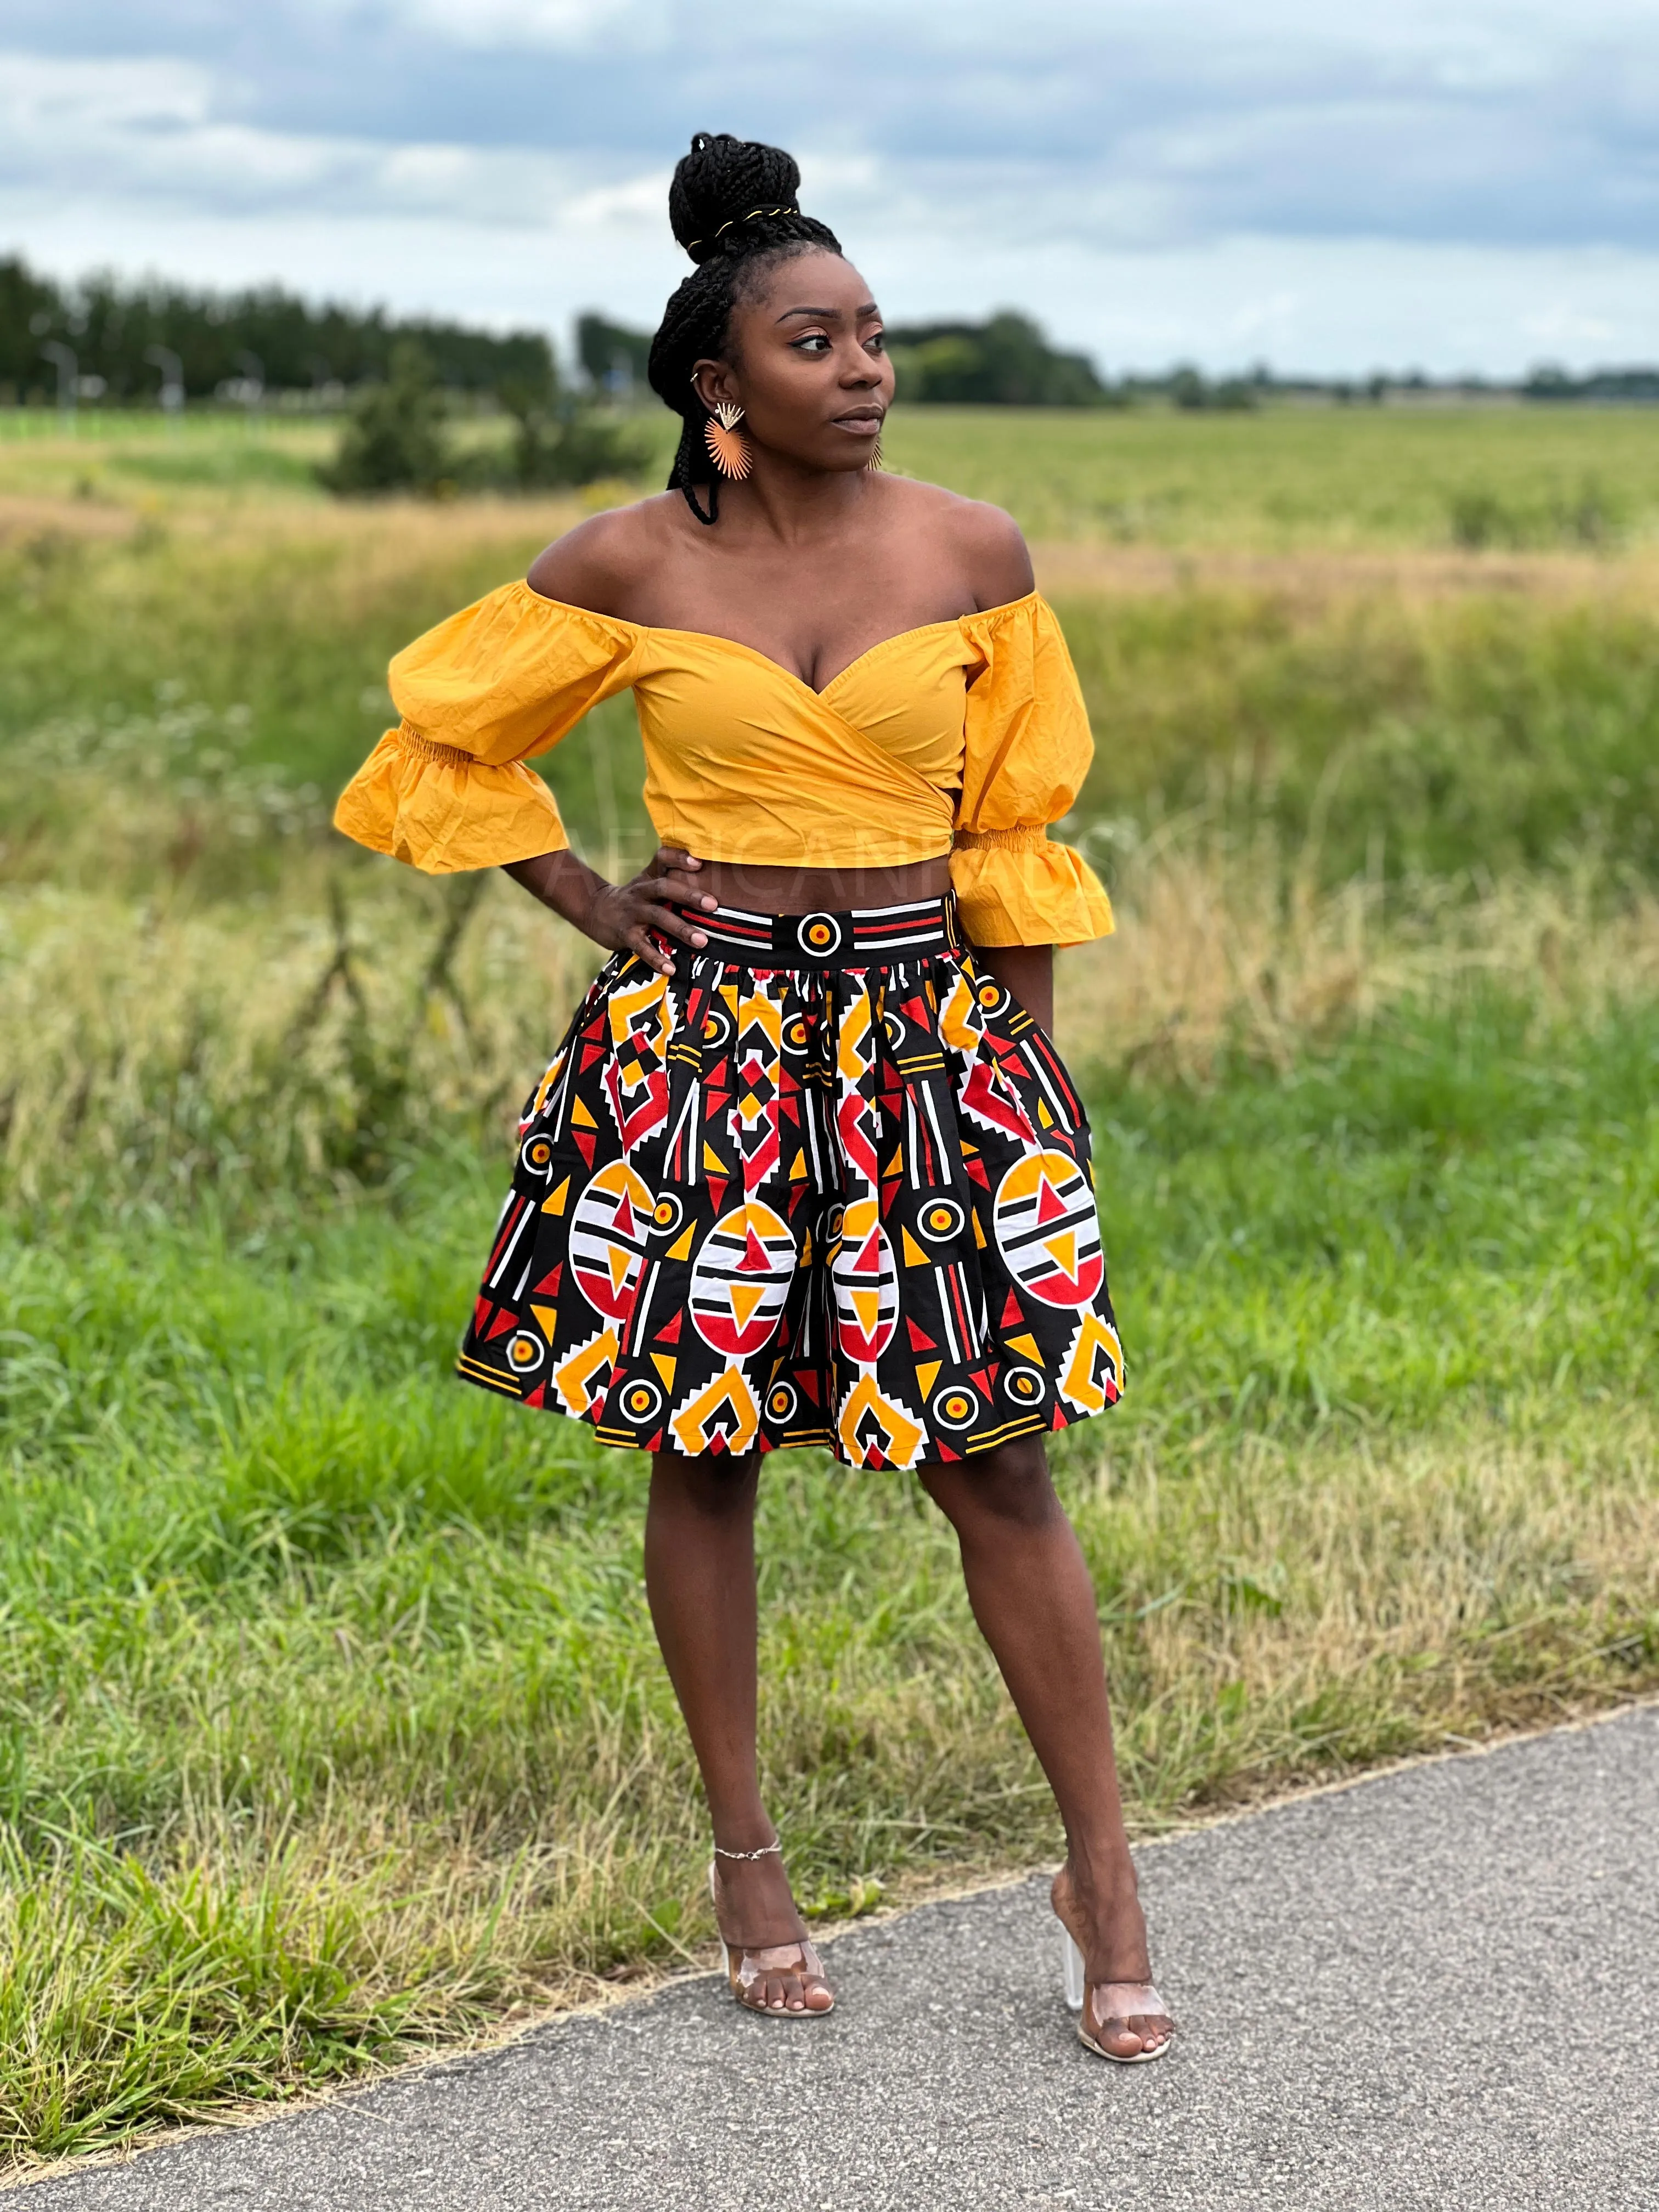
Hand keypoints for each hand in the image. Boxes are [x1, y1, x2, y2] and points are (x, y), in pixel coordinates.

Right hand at [587, 847, 717, 976]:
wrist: (595, 911)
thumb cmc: (636, 897)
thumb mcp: (649, 881)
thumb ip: (674, 878)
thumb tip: (714, 879)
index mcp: (649, 877)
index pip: (662, 858)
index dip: (679, 858)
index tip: (699, 862)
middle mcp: (641, 892)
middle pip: (663, 888)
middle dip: (688, 895)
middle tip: (713, 905)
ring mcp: (632, 913)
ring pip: (657, 917)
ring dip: (680, 929)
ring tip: (702, 941)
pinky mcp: (625, 934)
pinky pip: (641, 947)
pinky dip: (656, 958)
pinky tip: (671, 968)